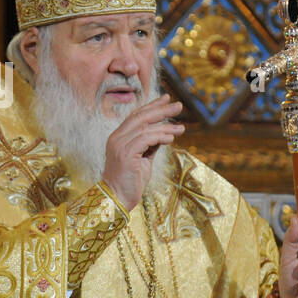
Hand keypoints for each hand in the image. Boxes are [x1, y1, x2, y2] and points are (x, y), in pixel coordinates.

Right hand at [101, 94, 183, 211]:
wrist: (117, 198)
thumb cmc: (130, 182)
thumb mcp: (142, 159)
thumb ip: (150, 145)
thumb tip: (165, 134)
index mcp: (118, 137)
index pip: (136, 116)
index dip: (152, 106)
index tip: (167, 100)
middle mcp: (116, 138)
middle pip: (141, 117)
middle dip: (161, 109)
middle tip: (178, 105)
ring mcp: (119, 145)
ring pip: (145, 127)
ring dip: (166, 126)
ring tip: (181, 128)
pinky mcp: (126, 154)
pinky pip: (146, 139)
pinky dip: (160, 136)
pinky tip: (172, 137)